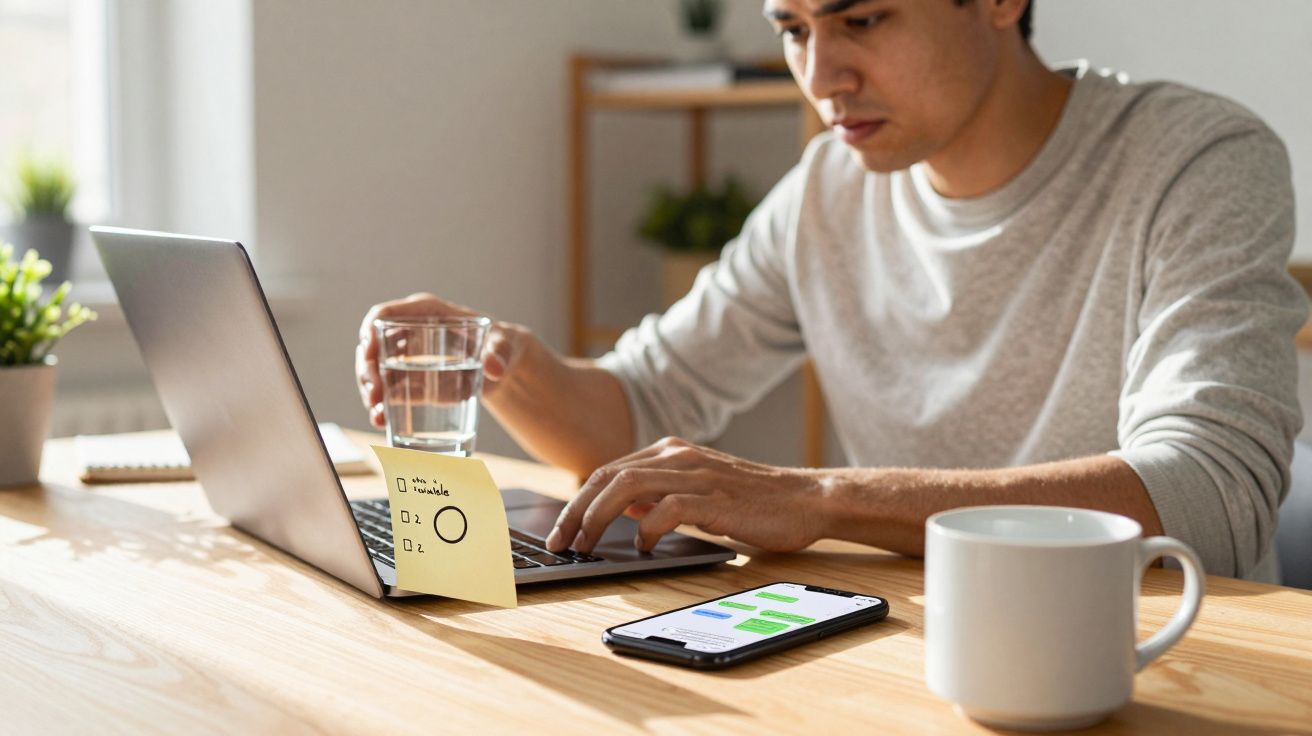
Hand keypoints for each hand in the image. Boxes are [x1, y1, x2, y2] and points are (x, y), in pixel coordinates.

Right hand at [355, 293, 527, 427]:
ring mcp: (407, 359)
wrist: (503, 366)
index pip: (386, 314)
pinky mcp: (411, 381)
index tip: (367, 352)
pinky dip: (381, 406)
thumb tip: (494, 368)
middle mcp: (410, 333)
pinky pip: (388, 392)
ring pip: (375, 372)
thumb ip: (500, 353)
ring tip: (378, 415)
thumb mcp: (504, 345)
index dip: (369, 330)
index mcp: (426, 314)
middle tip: (375, 395)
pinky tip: (382, 421)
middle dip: (367, 371)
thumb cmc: (501, 344)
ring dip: (370, 393)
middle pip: (373, 347)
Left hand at [544, 437, 827, 554]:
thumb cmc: (753, 501)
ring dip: (597, 517)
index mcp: (672, 451)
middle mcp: (679, 456)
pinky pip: (668, 508)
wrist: (806, 499)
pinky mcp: (715, 497)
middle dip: (576, 511)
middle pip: (608, 476)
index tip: (561, 531)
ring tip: (586, 545)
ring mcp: (697, 474)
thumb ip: (662, 495)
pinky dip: (647, 528)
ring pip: (628, 486)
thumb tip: (624, 510)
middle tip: (560, 542)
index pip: (608, 471)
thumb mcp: (698, 491)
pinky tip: (642, 546)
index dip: (578, 501)